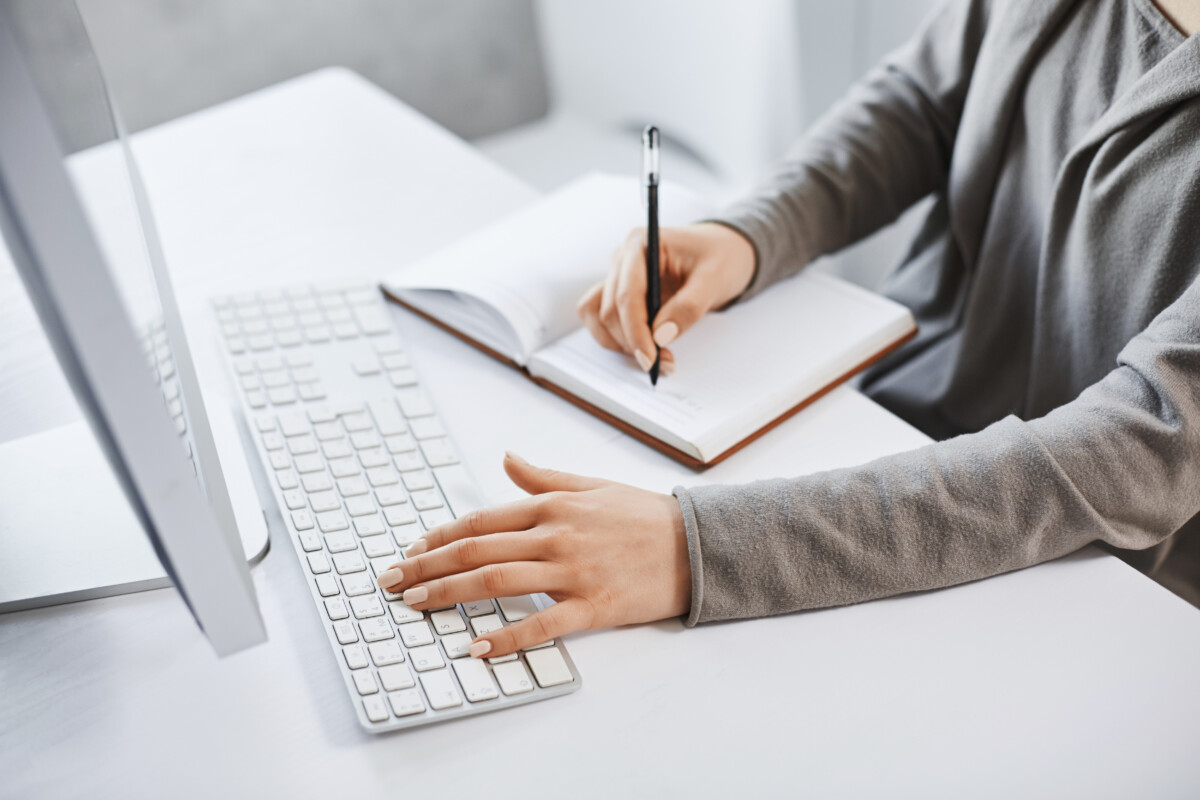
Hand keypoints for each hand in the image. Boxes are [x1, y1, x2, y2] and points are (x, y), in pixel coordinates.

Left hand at [376, 452, 690, 657]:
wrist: (696, 544)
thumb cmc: (643, 515)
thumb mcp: (591, 485)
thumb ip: (544, 477)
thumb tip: (507, 459)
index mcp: (552, 505)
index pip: (480, 519)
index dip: (439, 535)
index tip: (411, 549)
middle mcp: (555, 535)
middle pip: (476, 549)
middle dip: (426, 565)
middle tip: (391, 580)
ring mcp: (573, 571)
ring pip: (497, 580)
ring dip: (449, 592)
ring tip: (415, 603)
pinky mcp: (593, 606)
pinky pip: (541, 624)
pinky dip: (507, 637)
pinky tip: (478, 647)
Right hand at [577, 222, 754, 373]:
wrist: (724, 253)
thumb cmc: (721, 257)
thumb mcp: (715, 279)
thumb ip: (688, 306)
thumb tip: (660, 335)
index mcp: (641, 244)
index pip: (627, 294)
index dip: (635, 331)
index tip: (650, 358)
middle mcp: (623, 259)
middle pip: (609, 310)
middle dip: (632, 342)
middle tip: (663, 363)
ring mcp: (619, 277)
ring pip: (599, 318)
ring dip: (620, 344)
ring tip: (654, 357)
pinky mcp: (621, 295)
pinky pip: (603, 321)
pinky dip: (618, 340)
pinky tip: (645, 348)